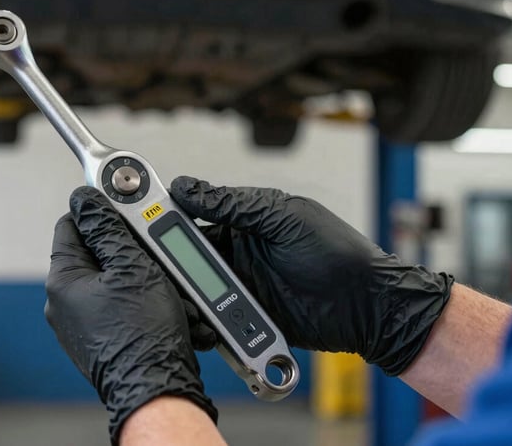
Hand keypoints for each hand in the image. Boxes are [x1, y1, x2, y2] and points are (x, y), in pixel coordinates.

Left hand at [45, 186, 216, 443]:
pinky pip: (119, 307)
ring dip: (141, 277)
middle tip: (155, 255)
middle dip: (129, 250)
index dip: (101, 213)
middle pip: (96, 253)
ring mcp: (81, 323)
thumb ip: (107, 227)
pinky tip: (164, 309)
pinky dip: (141, 302)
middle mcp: (64, 302)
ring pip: (112, 281)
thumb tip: (87, 199)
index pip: (72, 223)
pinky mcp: (100, 338)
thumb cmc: (144, 335)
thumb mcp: (132, 265)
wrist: (157, 388)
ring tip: (166, 290)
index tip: (125, 211)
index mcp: (64, 280)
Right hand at [170, 176, 453, 375]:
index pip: (194, 218)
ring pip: (196, 291)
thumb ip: (234, 204)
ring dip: (183, 296)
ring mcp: (241, 288)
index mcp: (245, 223)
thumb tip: (188, 187)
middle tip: (151, 269)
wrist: (369, 308)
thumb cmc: (337, 254)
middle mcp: (238, 255)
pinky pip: (214, 320)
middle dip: (168, 265)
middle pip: (188, 259)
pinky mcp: (246, 319)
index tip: (142, 221)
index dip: (166, 220)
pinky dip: (202, 324)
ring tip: (174, 300)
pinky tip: (198, 324)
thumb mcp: (284, 217)